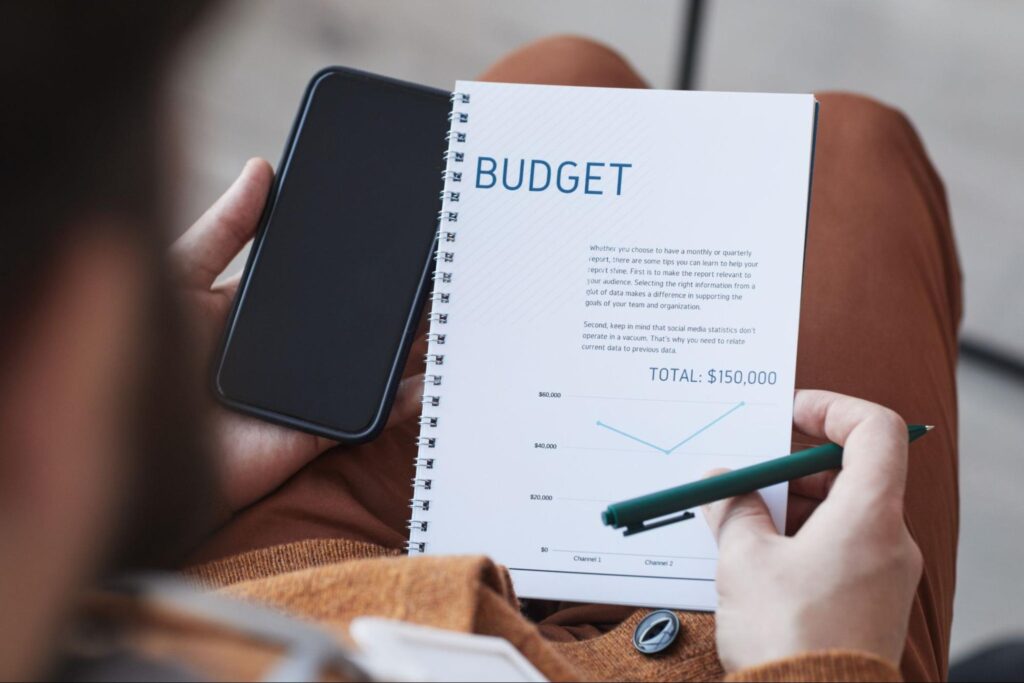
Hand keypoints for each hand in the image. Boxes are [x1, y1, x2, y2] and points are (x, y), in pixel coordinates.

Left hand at [171, 159, 422, 515]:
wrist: (135, 451)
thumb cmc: (136, 360)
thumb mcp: (176, 278)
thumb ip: (221, 230)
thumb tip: (262, 170)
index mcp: (252, 311)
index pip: (314, 278)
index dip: (351, 259)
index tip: (390, 230)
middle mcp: (284, 351)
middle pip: (350, 321)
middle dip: (390, 300)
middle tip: (432, 269)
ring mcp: (305, 393)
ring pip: (369, 364)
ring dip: (408, 343)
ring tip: (445, 311)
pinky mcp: (318, 432)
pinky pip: (370, 415)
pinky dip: (405, 399)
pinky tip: (432, 374)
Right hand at [702, 389, 922, 670]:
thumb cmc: (788, 636)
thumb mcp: (745, 559)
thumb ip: (734, 508)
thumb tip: (721, 483)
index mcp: (869, 515)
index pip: (875, 430)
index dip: (832, 408)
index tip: (790, 413)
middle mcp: (889, 539)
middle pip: (852, 471)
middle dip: (794, 466)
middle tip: (746, 476)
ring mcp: (884, 573)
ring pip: (843, 511)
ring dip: (793, 505)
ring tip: (742, 522)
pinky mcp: (871, 601)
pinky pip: (842, 547)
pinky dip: (804, 537)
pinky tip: (760, 557)